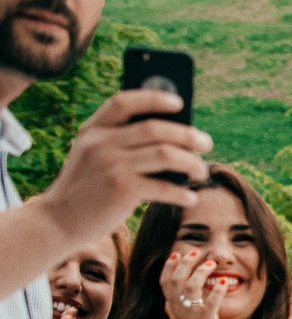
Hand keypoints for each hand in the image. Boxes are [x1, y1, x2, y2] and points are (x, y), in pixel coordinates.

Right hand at [22, 90, 210, 248]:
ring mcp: (111, 166)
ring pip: (166, 154)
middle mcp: (100, 144)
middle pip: (155, 128)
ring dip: (192, 162)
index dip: (153, 98)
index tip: (179, 102)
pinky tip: (189, 197)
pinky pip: (165, 186)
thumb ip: (121, 142)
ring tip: (201, 171)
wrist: (58, 221)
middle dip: (188, 134)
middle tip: (206, 143)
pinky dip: (183, 193)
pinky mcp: (122, 190)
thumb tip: (176, 138)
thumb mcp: (93, 157)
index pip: (123, 102)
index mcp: (92, 130)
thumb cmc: (87, 188)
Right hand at [159, 247, 226, 318]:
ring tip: (211, 263)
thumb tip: (168, 302)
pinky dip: (218, 291)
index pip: (164, 281)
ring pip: (190, 286)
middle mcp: (179, 309)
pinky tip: (224, 283)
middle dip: (185, 262)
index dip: (169, 266)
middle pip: (176, 279)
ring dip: (201, 271)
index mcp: (173, 308)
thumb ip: (174, 312)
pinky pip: (211, 302)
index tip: (176, 254)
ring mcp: (192, 315)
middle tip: (196, 252)